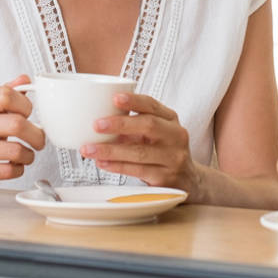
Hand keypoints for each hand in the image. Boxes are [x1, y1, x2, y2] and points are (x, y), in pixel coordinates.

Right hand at [0, 75, 44, 200]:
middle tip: (39, 140)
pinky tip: (14, 166)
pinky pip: (7, 171)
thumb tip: (24, 79)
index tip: (28, 114)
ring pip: (14, 151)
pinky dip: (18, 170)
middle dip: (36, 135)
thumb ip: (6, 94)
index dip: (25, 105)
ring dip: (29, 155)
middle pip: (16, 124)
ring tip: (26, 155)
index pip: (6, 94)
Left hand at [83, 93, 201, 195]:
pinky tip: (101, 162)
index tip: (114, 98)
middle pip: (148, 125)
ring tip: (89, 149)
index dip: (134, 101)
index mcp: (171, 119)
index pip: (152, 105)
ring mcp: (173, 158)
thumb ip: (135, 124)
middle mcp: (176, 136)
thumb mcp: (157, 132)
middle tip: (96, 125)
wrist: (188, 180)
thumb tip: (99, 117)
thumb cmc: (163, 151)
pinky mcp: (165, 178)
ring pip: (139, 152)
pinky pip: (137, 170)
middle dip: (120, 124)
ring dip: (111, 150)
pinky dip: (117, 166)